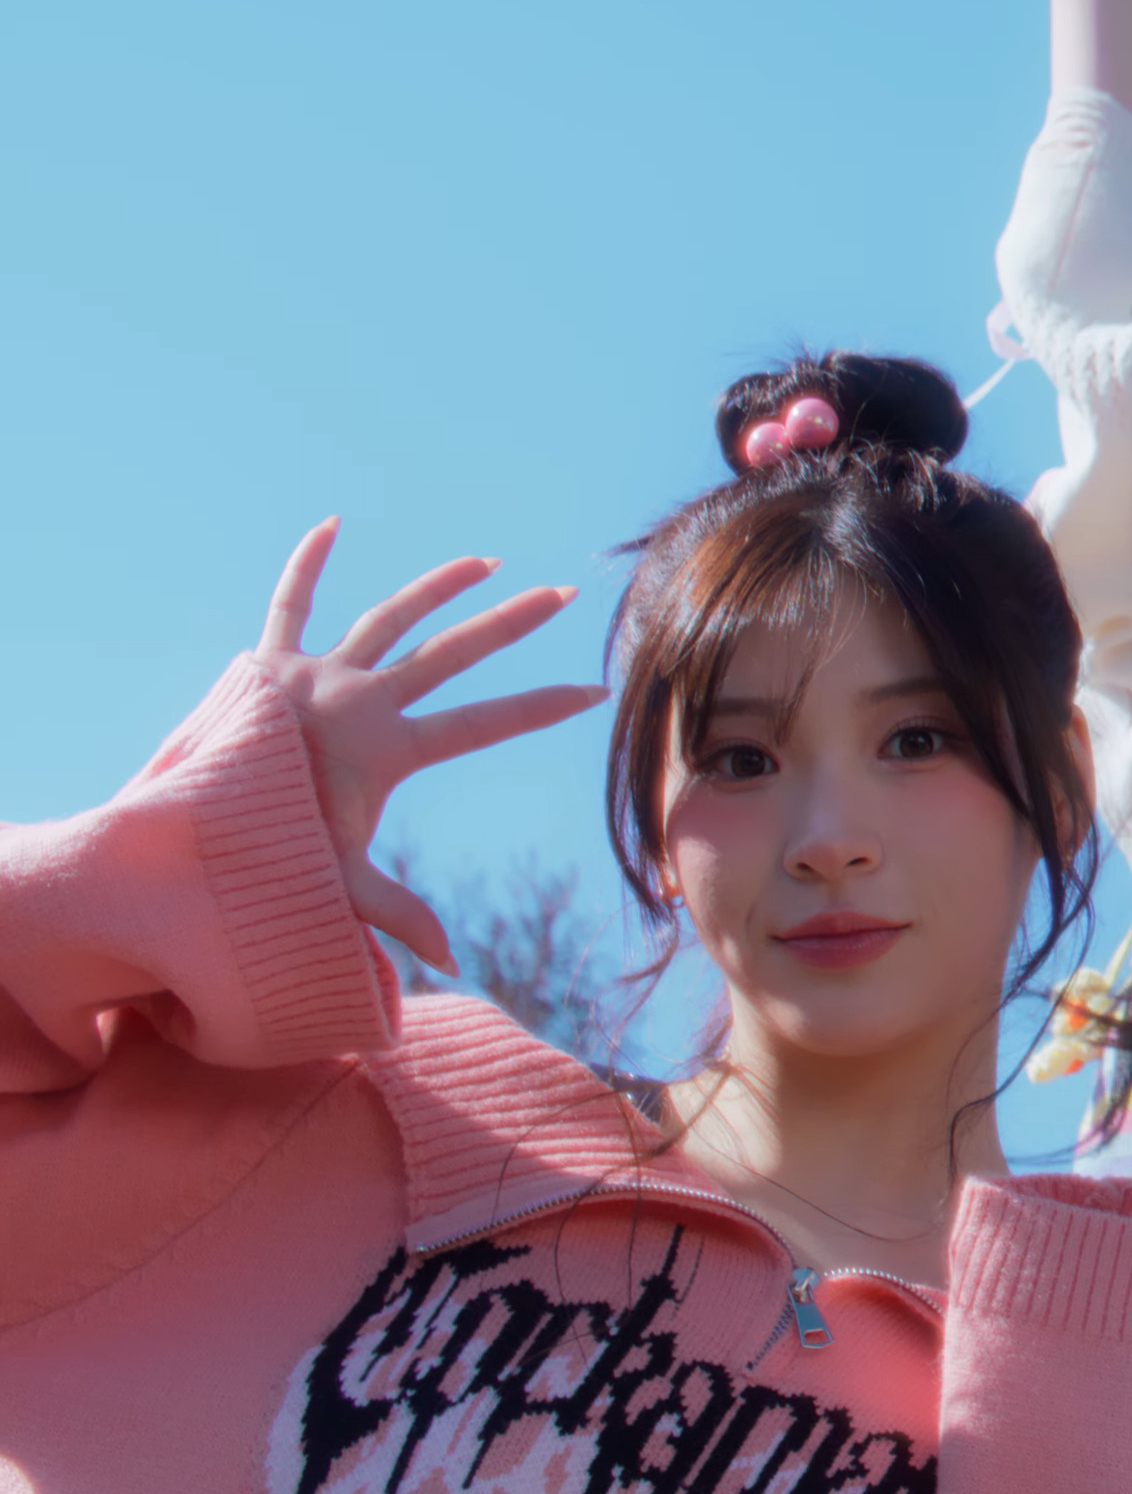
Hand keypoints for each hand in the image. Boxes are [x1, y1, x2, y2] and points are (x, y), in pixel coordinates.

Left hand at [255, 520, 607, 975]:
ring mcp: (315, 673)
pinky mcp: (268, 662)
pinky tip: (327, 526)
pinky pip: (290, 603)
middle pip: (452, 651)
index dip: (543, 707)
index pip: (484, 723)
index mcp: (387, 747)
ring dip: (440, 586)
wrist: (176, 826)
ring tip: (483, 562)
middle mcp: (360, 697)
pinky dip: (307, 564)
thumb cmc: (263, 859)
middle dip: (513, 623)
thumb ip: (394, 917)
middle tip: (561, 596)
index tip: (594, 690)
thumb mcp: (337, 886)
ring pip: (390, 617)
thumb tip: (449, 966)